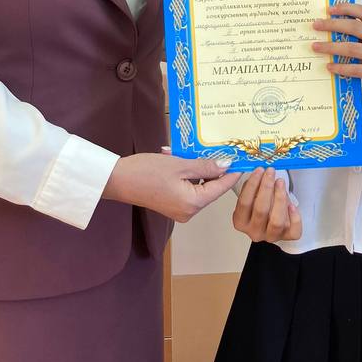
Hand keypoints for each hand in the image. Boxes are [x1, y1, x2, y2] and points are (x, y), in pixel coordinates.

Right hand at [103, 152, 241, 222]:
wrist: (117, 180)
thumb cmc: (146, 171)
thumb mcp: (180, 164)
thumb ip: (205, 166)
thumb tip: (226, 165)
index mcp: (193, 204)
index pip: (220, 187)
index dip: (232, 173)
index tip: (244, 160)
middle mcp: (188, 212)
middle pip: (209, 188)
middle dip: (210, 167)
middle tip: (216, 148)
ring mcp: (178, 210)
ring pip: (197, 186)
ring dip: (196, 168)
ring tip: (188, 150)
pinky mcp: (170, 205)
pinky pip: (186, 188)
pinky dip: (185, 173)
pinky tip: (176, 157)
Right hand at [232, 167, 301, 242]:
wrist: (272, 217)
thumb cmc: (260, 204)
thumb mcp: (252, 195)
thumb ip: (254, 186)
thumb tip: (259, 172)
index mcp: (241, 222)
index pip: (244, 203)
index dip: (252, 185)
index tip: (259, 170)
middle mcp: (254, 232)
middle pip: (261, 211)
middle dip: (266, 188)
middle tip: (270, 173)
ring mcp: (271, 237)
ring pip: (277, 222)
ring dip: (279, 199)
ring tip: (280, 182)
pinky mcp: (287, 237)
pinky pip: (294, 231)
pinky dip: (295, 217)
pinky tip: (292, 205)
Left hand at [313, 2, 361, 126]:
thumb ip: (359, 33)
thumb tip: (328, 23)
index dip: (346, 8)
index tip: (328, 10)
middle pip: (355, 27)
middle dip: (332, 25)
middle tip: (316, 26)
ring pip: (352, 48)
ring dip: (331, 47)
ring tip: (316, 47)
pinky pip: (355, 69)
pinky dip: (340, 67)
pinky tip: (328, 66)